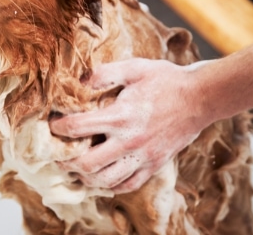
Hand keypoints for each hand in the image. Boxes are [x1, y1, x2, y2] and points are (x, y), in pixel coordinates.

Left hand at [49, 58, 213, 193]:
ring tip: (77, 168)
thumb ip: (105, 72)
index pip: (78, 127)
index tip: (52, 125)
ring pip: (106, 180)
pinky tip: (103, 176)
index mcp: (121, 115)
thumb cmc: (166, 80)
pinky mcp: (154, 165)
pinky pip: (128, 185)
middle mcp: (130, 141)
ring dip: (86, 177)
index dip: (59, 127)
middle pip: (88, 164)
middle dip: (67, 161)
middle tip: (58, 155)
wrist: (200, 98)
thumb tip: (80, 79)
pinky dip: (111, 185)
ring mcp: (143, 156)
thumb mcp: (135, 68)